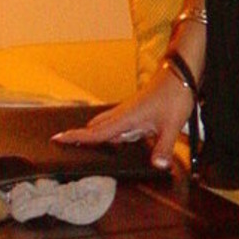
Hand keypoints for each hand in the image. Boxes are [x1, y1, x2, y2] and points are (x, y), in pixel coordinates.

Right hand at [53, 65, 196, 171]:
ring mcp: (130, 109)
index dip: (76, 137)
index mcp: (126, 118)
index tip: (57, 138)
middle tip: (67, 144)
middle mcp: (123, 113)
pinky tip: (120, 136)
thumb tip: (158, 166)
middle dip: (82, 136)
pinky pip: (117, 120)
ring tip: (88, 143)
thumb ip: (164, 147)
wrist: (181, 72)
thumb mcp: (172, 125)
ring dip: (97, 132)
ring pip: (107, 123)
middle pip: (97, 127)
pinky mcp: (137, 107)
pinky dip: (111, 129)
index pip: (95, 132)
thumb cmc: (175, 95)